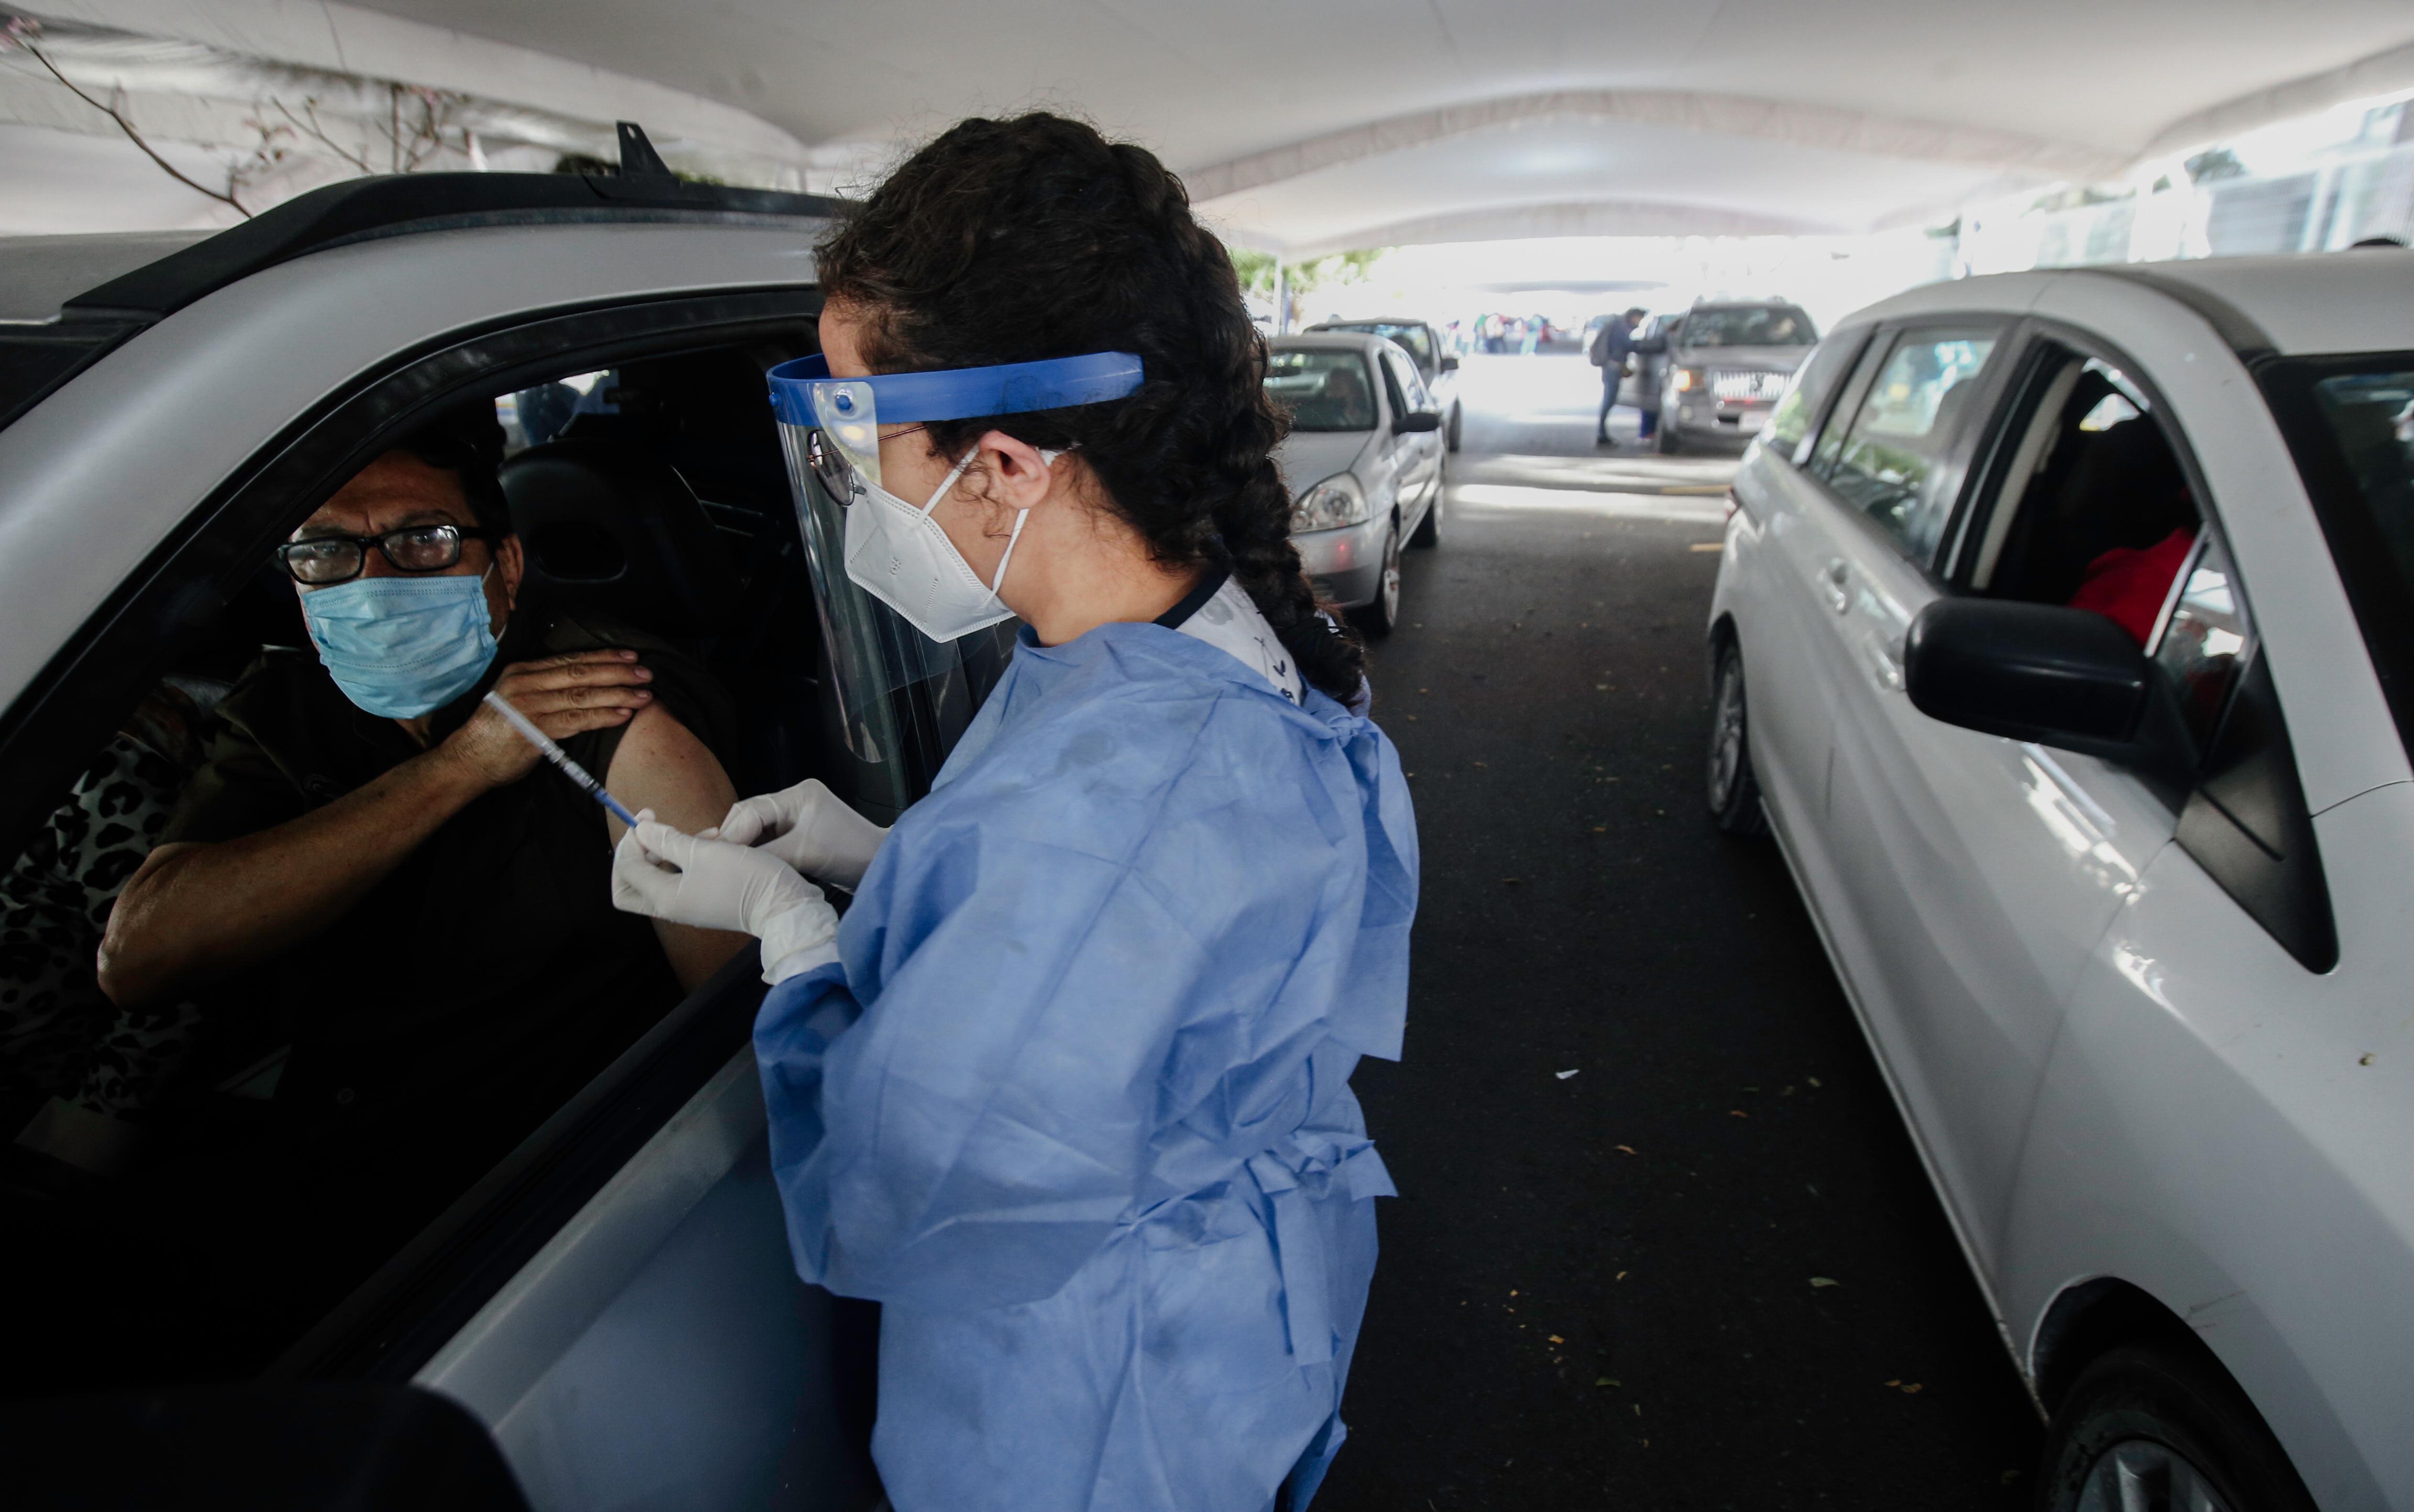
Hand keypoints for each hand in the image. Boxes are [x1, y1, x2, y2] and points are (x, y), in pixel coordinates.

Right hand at [441, 650, 653, 786]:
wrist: (468, 760)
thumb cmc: (497, 732)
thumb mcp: (516, 698)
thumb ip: (544, 689)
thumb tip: (583, 684)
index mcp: (523, 671)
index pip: (571, 659)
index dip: (603, 657)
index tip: (630, 655)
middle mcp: (527, 684)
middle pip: (581, 673)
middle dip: (617, 671)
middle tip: (646, 672)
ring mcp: (530, 706)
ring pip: (582, 695)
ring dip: (617, 694)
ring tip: (643, 695)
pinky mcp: (536, 730)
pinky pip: (577, 720)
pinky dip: (603, 716)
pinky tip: (623, 714)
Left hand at [612, 813, 837, 981]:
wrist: (784, 907)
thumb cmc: (747, 879)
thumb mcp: (705, 851)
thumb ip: (668, 839)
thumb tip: (640, 830)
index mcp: (664, 898)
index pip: (626, 869)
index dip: (631, 839)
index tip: (647, 817)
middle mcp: (670, 906)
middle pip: (629, 886)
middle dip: (633, 855)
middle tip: (649, 830)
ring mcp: (687, 906)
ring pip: (657, 879)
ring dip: (668, 851)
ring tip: (701, 830)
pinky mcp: (704, 901)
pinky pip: (681, 879)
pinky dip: (687, 859)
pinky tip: (713, 841)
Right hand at [708, 777, 888, 889]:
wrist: (880, 867)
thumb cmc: (852, 855)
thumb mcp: (805, 854)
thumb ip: (767, 854)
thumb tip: (733, 862)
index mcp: (799, 795)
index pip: (752, 809)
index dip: (733, 833)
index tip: (716, 855)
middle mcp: (795, 800)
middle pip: (749, 815)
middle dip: (733, 838)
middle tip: (717, 862)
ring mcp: (796, 816)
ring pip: (756, 828)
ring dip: (744, 847)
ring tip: (728, 867)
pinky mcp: (798, 833)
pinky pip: (768, 839)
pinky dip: (757, 852)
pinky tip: (746, 867)